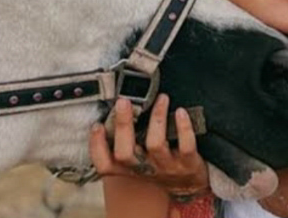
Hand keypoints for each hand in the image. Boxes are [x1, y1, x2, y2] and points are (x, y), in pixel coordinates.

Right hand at [89, 95, 209, 196]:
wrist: (191, 188)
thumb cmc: (162, 170)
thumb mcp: (141, 164)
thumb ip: (129, 144)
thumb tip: (117, 114)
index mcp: (131, 169)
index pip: (105, 165)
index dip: (97, 147)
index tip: (97, 125)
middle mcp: (145, 170)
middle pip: (125, 153)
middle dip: (122, 125)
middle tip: (123, 102)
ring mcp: (167, 167)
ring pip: (155, 144)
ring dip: (157, 118)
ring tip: (161, 98)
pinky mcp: (188, 164)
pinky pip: (185, 146)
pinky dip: (183, 128)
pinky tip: (180, 112)